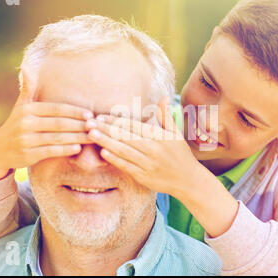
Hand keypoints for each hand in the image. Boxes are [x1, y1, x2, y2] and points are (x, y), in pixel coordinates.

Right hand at [0, 66, 93, 179]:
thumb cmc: (17, 125)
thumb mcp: (21, 106)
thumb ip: (28, 88)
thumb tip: (26, 66)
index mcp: (28, 109)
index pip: (56, 109)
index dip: (74, 111)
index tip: (90, 114)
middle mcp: (26, 123)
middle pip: (59, 123)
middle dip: (79, 125)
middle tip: (95, 126)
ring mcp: (26, 140)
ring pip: (57, 138)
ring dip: (77, 137)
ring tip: (92, 137)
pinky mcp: (28, 154)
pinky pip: (50, 151)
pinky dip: (65, 150)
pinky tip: (78, 148)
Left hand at [86, 97, 203, 198]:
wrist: (188, 181)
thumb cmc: (180, 154)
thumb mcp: (176, 134)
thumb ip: (166, 116)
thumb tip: (163, 97)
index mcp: (160, 137)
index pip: (134, 126)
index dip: (116, 121)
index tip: (100, 116)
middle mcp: (154, 150)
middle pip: (126, 137)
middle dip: (106, 129)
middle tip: (89, 123)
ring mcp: (148, 164)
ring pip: (124, 151)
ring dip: (106, 142)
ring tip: (91, 134)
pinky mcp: (144, 177)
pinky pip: (127, 166)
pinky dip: (115, 159)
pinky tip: (103, 152)